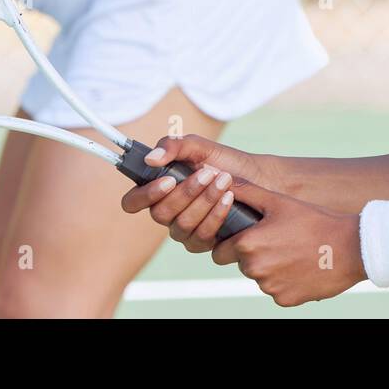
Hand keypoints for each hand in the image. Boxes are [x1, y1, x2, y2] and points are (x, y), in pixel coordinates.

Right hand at [119, 135, 279, 253]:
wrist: (256, 178)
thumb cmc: (223, 161)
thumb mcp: (198, 146)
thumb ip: (173, 146)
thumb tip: (151, 159)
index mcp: (158, 190)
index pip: (132, 202)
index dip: (144, 195)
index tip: (168, 180)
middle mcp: (167, 213)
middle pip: (160, 214)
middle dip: (186, 193)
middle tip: (208, 172)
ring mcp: (184, 231)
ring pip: (182, 225)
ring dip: (204, 201)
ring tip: (223, 180)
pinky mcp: (204, 242)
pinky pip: (202, 236)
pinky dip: (217, 215)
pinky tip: (229, 198)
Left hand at [207, 179, 365, 306]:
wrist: (350, 248)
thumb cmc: (314, 220)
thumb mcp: (278, 201)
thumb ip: (247, 192)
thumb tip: (223, 179)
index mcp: (247, 244)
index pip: (220, 251)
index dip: (230, 243)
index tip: (246, 235)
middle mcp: (255, 269)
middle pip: (241, 264)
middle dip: (251, 253)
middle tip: (276, 240)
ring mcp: (270, 287)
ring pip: (259, 277)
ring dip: (269, 267)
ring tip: (292, 251)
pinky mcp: (285, 300)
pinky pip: (276, 290)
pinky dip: (285, 281)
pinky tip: (301, 266)